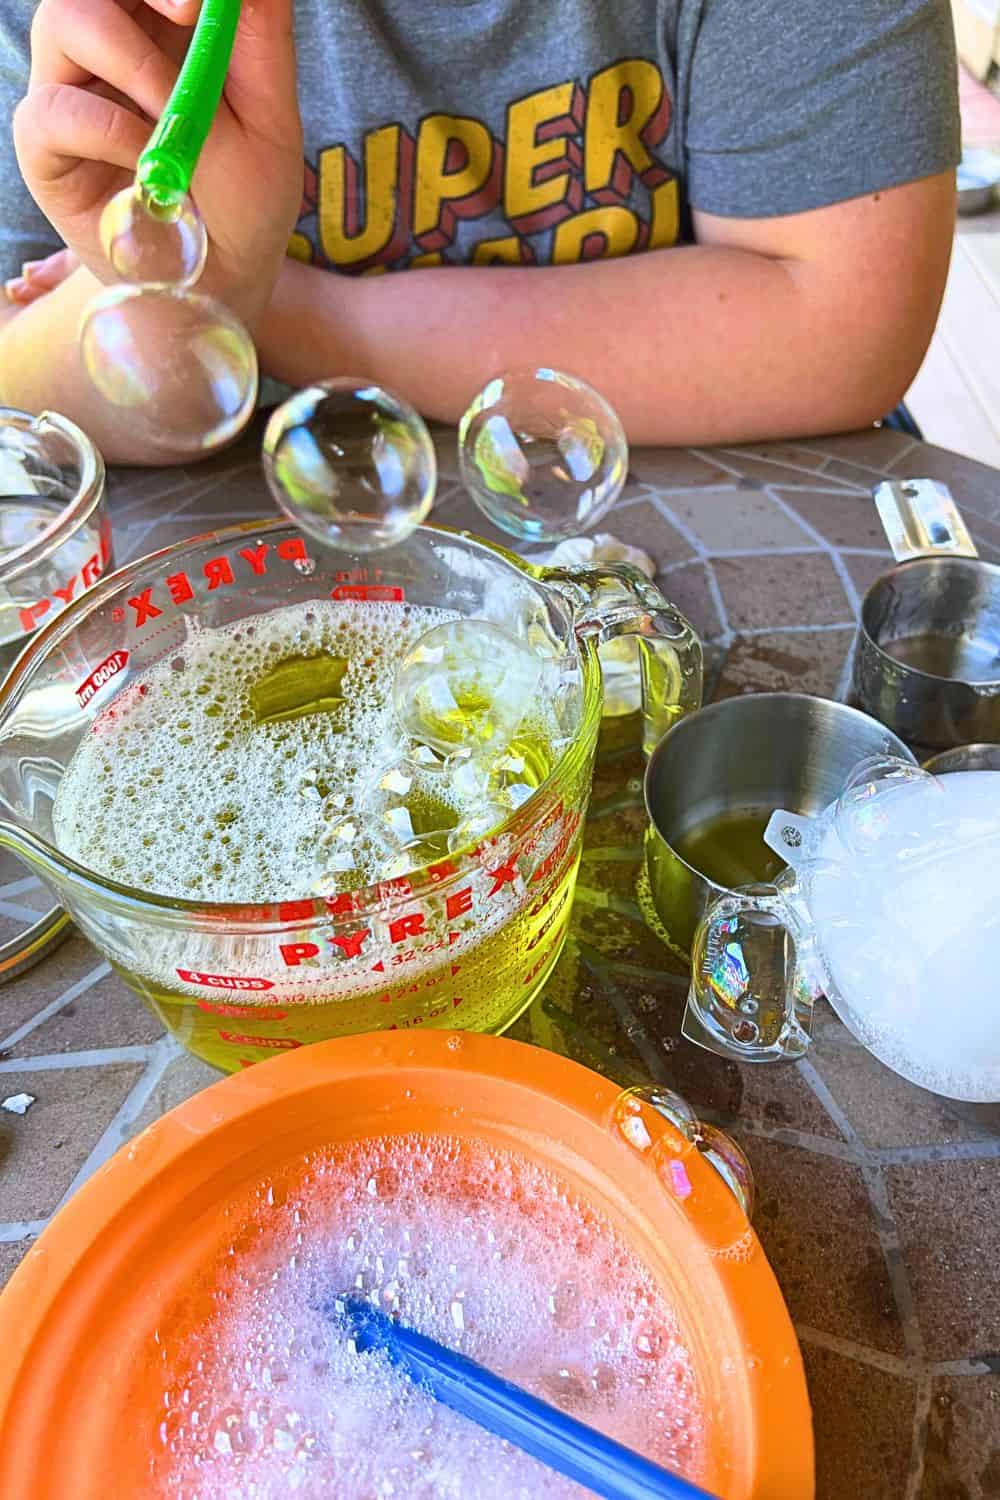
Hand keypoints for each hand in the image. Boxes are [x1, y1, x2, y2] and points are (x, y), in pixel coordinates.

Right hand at [12, 0, 302, 329]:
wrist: (223, 280)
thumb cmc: (244, 200)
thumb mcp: (272, 118)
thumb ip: (260, 38)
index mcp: (158, 25)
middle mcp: (106, 45)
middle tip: (188, 11)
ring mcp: (70, 88)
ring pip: (63, 20)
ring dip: (133, 60)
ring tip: (176, 120)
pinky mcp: (45, 145)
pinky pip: (54, 108)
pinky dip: (110, 130)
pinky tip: (148, 166)